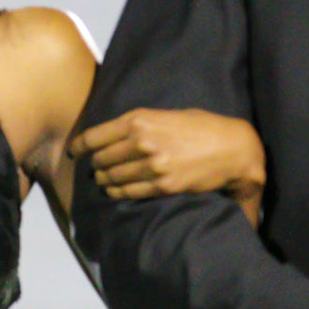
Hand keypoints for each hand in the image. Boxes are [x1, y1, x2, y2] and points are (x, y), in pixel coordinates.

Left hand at [69, 109, 266, 218]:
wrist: (233, 148)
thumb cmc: (203, 127)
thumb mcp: (168, 115)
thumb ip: (141, 124)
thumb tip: (117, 134)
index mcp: (140, 119)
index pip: (95, 137)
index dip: (80, 146)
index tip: (75, 151)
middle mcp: (142, 142)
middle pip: (102, 159)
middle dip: (96, 164)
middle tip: (96, 167)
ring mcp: (152, 166)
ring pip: (112, 178)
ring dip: (105, 181)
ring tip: (105, 180)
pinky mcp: (163, 186)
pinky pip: (129, 193)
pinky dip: (118, 193)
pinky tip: (116, 192)